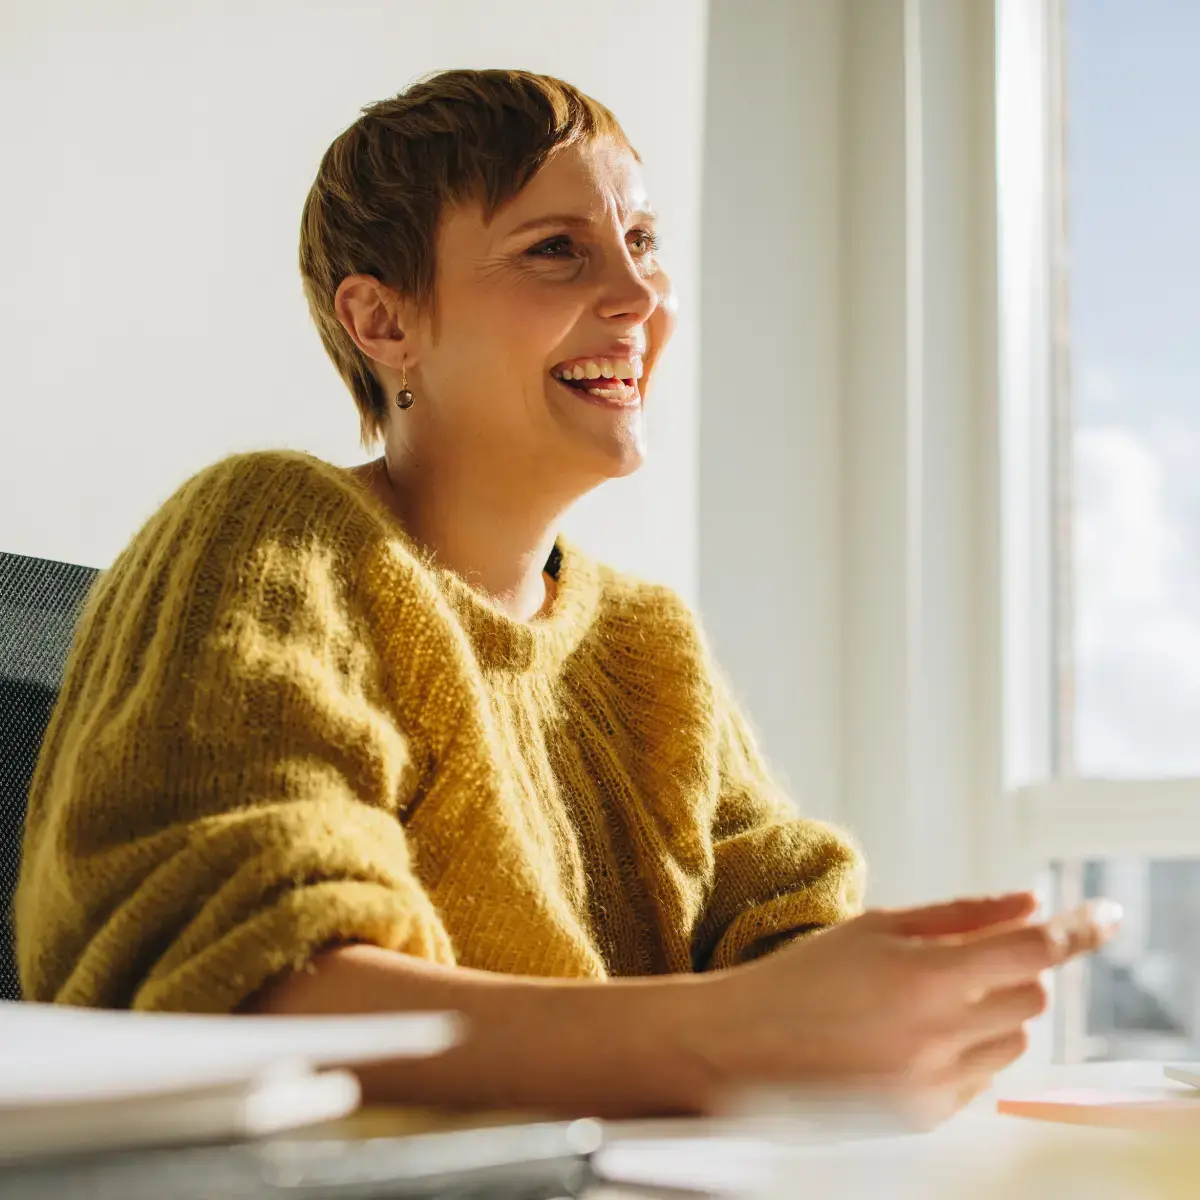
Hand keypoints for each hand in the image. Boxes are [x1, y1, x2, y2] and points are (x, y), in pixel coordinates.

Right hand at [700, 893, 1119, 1129]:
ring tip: (922, 1003)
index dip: (1076, 929)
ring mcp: (934, 1084)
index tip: (1105, 916)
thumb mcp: (877, 927)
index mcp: (924, 976)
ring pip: (1013, 1038)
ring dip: (989, 1012)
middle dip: (1007, 969)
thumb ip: (961, 915)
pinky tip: (907, 1039)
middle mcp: (937, 1035)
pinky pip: (982, 1077)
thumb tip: (1028, 903)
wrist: (745, 1047)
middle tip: (953, 962)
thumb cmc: (804, 977)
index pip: (1031, 950)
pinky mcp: (926, 1117)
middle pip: (1029, 994)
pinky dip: (964, 1051)